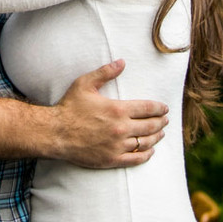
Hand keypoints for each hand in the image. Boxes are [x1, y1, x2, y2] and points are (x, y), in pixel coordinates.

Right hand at [50, 59, 167, 168]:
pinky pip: (136, 158)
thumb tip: (122, 62)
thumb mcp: (85, 84)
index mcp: (117, 109)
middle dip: (161, 122)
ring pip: (145, 142)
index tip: (165, 108)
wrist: (56, 133)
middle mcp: (121, 128)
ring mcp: (118, 145)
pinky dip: (146, 154)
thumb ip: (105, 72)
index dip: (159, 108)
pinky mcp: (112, 159)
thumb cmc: (70, 107)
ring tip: (161, 133)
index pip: (147, 108)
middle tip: (166, 120)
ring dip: (156, 137)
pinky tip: (150, 150)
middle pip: (150, 126)